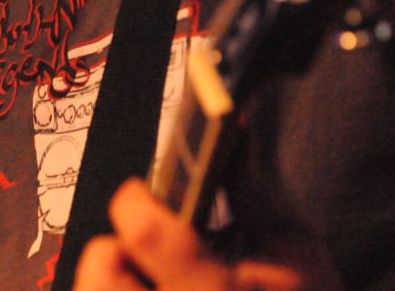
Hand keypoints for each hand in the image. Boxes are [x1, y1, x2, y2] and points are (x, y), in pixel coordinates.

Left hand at [72, 178, 303, 290]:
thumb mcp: (292, 245)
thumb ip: (248, 186)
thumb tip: (231, 120)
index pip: (146, 232)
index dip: (136, 198)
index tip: (144, 191)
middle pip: (101, 272)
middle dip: (113, 249)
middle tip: (145, 249)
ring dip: (118, 282)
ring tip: (155, 281)